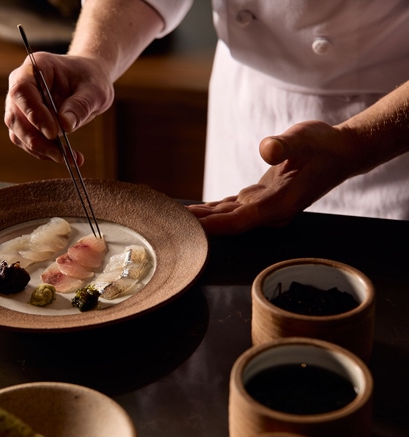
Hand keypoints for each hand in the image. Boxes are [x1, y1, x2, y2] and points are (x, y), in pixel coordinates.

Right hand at [4, 52, 114, 164]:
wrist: (89, 83)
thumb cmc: (92, 79)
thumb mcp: (95, 90)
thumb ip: (81, 105)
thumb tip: (65, 125)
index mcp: (36, 66)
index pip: (22, 90)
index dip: (33, 113)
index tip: (52, 132)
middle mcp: (22, 84)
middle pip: (15, 115)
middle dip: (36, 139)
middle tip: (62, 154)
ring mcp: (20, 105)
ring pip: (18, 132)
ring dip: (41, 150)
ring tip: (69, 158)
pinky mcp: (26, 123)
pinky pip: (27, 141)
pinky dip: (45, 153)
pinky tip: (66, 158)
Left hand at [187, 121, 359, 234]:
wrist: (340, 153)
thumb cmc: (324, 146)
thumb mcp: (306, 138)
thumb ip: (285, 145)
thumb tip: (267, 149)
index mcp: (280, 205)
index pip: (240, 221)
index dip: (213, 226)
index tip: (188, 227)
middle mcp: (270, 212)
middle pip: (227, 224)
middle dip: (198, 225)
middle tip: (166, 221)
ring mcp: (264, 208)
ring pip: (226, 217)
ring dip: (201, 218)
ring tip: (171, 216)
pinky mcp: (259, 199)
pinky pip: (230, 209)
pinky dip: (211, 209)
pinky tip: (194, 211)